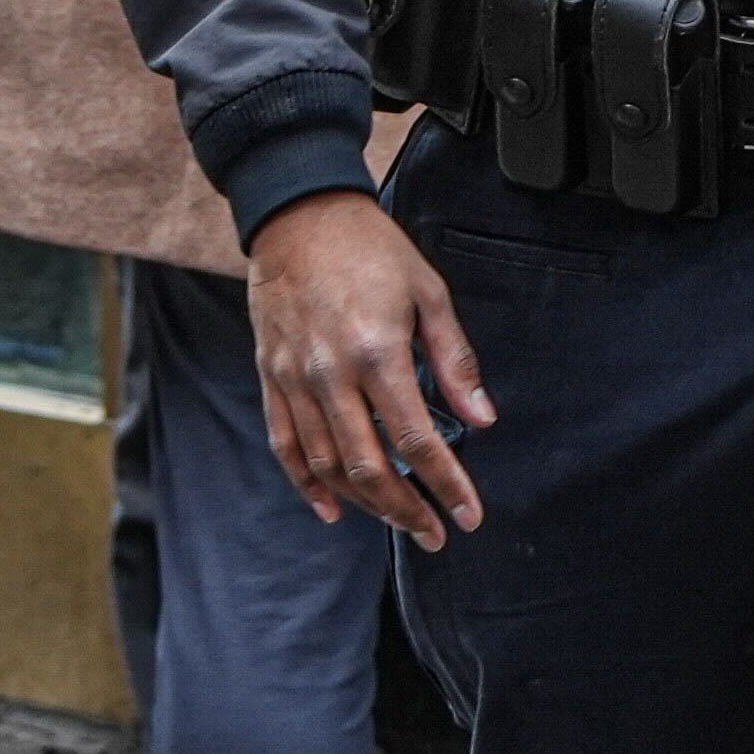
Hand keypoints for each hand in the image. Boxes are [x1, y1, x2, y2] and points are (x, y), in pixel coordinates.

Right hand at [247, 191, 493, 548]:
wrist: (299, 219)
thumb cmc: (372, 251)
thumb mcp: (430, 294)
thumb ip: (454, 361)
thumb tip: (482, 418)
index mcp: (377, 353)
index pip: (417, 439)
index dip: (446, 483)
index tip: (468, 514)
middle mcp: (330, 376)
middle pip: (368, 467)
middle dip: (405, 510)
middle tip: (434, 534)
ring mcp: (294, 381)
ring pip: (326, 466)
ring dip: (363, 505)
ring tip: (398, 521)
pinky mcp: (271, 380)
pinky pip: (286, 446)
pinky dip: (306, 485)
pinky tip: (331, 509)